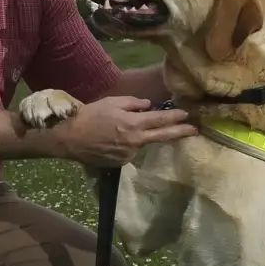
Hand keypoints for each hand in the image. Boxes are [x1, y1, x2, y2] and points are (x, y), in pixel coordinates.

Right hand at [54, 96, 197, 167]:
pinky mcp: (120, 163)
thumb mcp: (112, 102)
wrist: (69, 137)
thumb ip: (133, 103)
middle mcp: (135, 141)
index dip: (176, 117)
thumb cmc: (90, 115)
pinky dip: (127, 144)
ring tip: (119, 130)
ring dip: (140, 137)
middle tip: (195, 130)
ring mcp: (128, 154)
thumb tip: (148, 106)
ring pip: (141, 143)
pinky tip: (112, 140)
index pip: (161, 120)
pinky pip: (129, 151)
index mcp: (134, 124)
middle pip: (163, 136)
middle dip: (180, 132)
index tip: (188, 115)